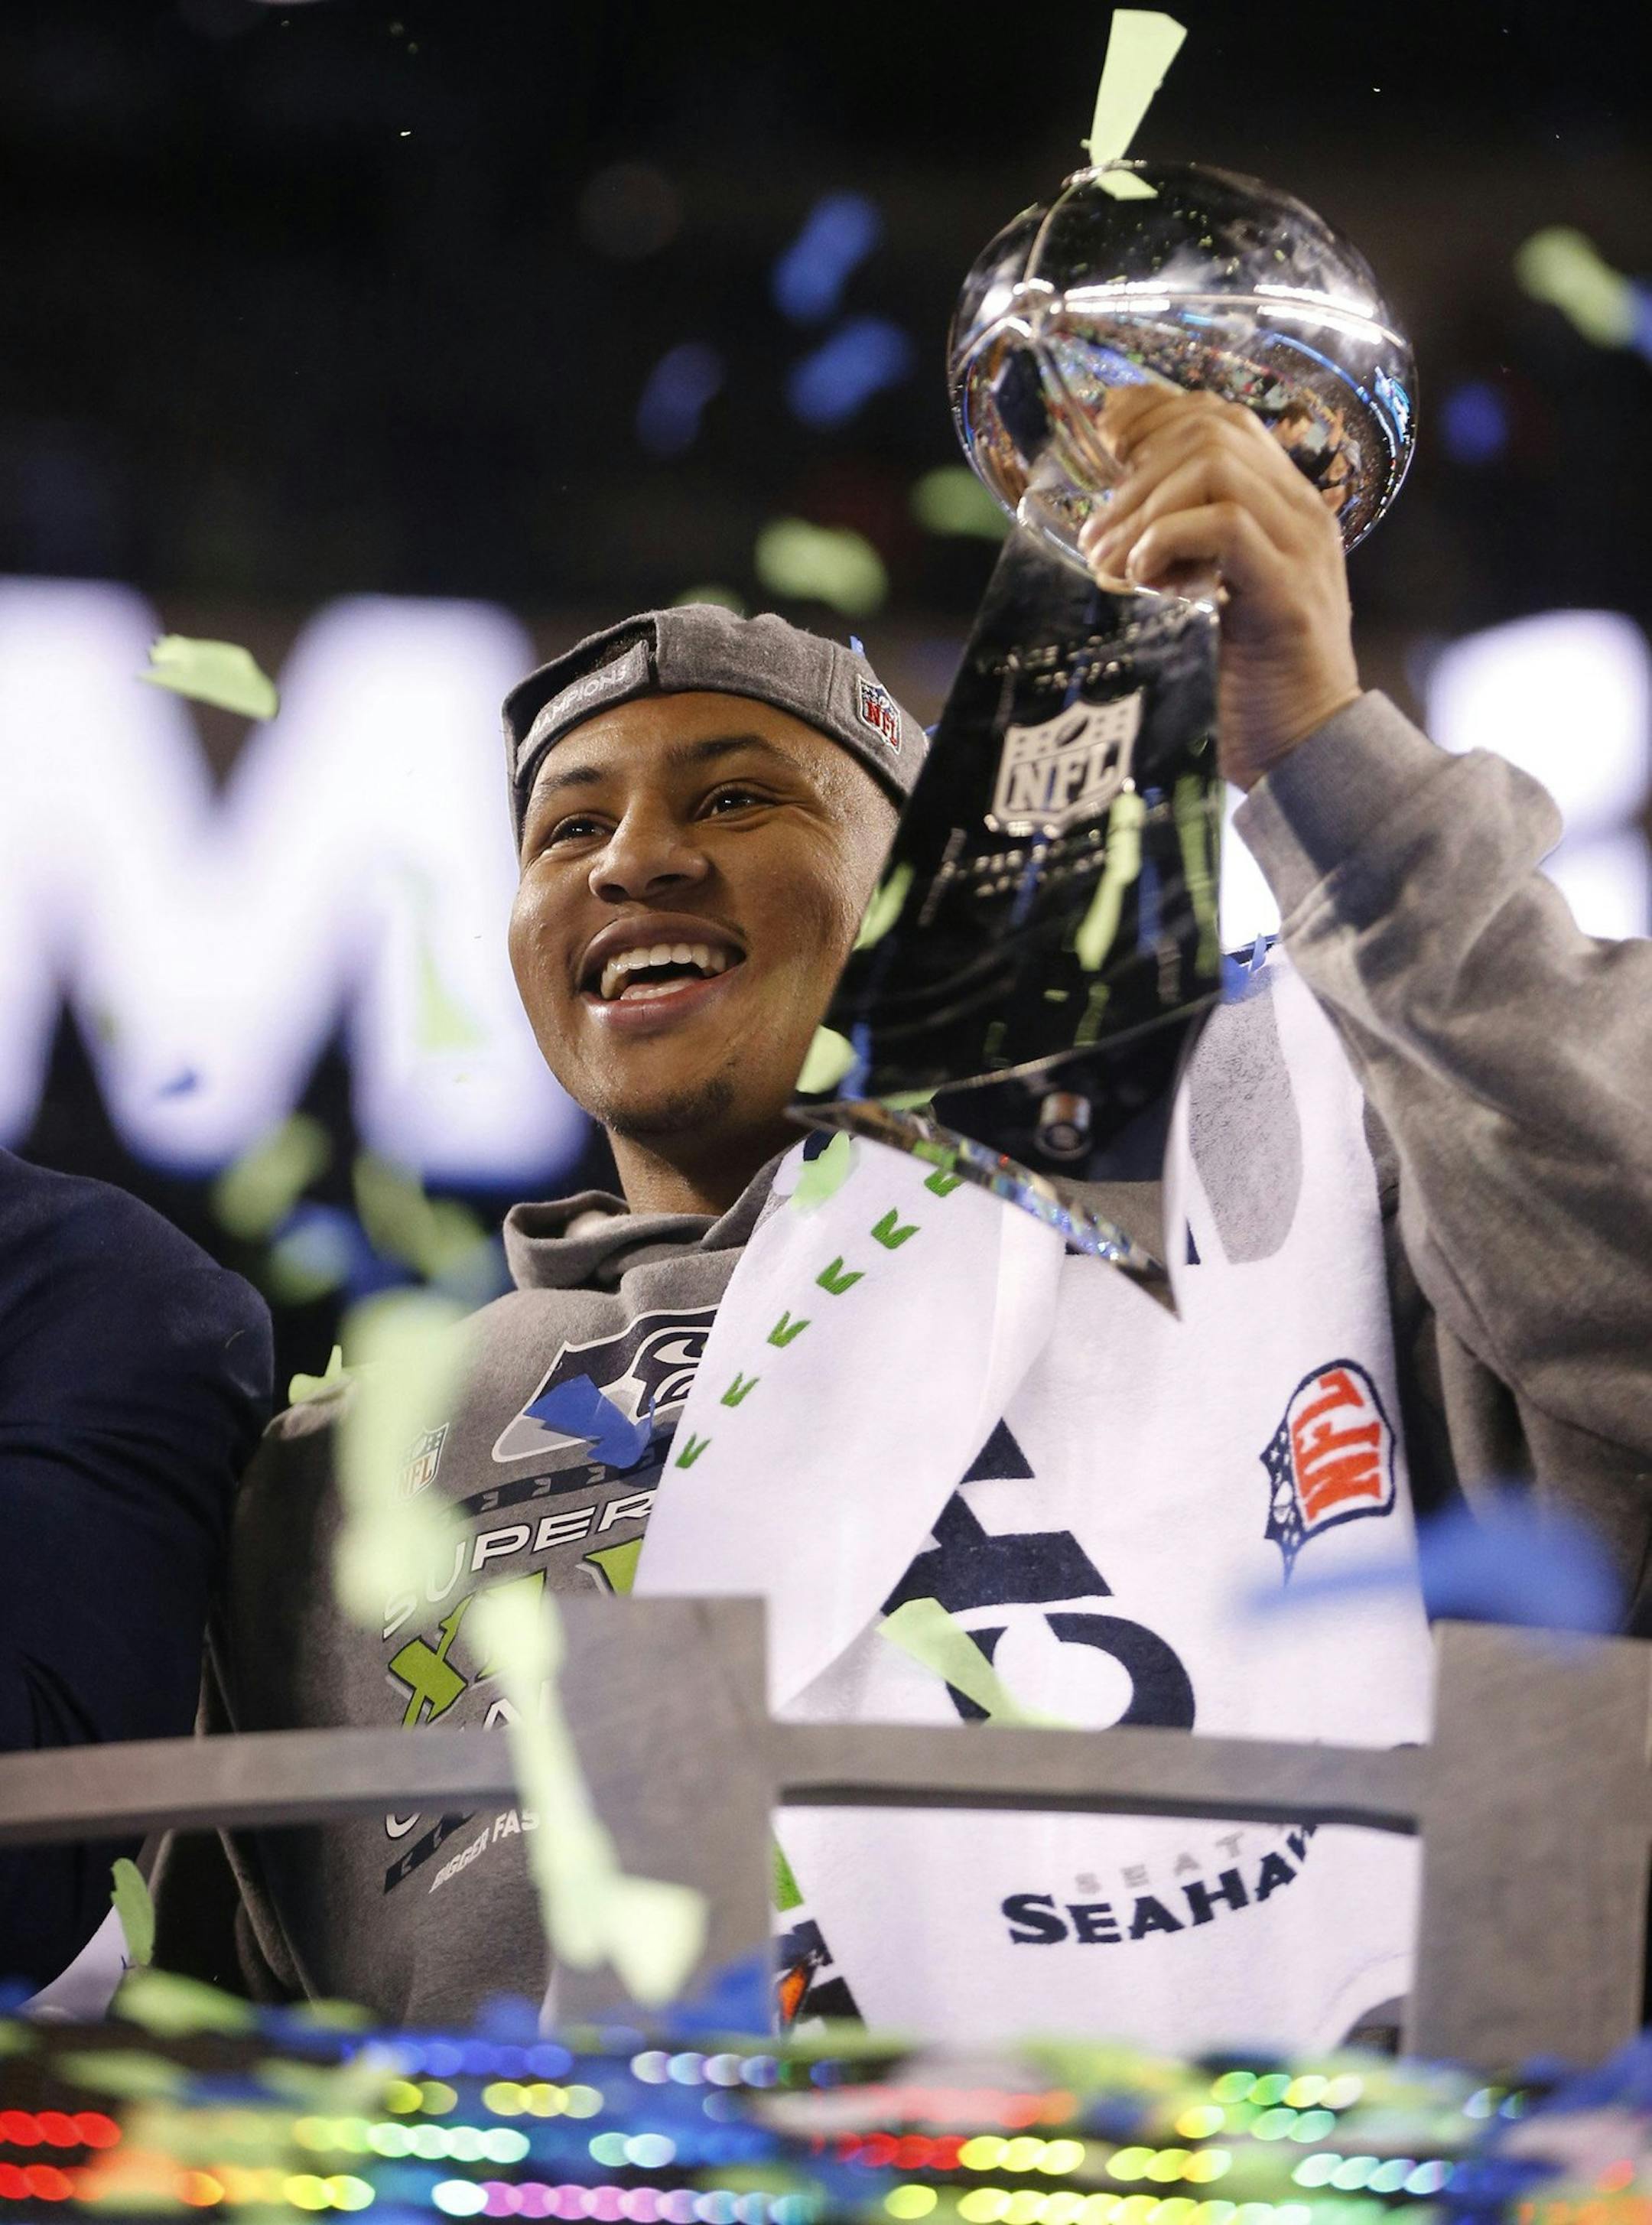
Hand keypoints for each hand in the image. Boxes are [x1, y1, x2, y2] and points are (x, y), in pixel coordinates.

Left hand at [1077, 386, 1362, 790]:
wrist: (1307, 752)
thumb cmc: (1249, 684)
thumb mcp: (1211, 597)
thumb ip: (1185, 549)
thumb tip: (1112, 520)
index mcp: (1286, 507)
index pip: (1224, 417)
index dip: (1156, 414)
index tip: (1106, 443)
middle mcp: (1302, 514)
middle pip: (1216, 429)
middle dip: (1139, 469)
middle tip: (1097, 535)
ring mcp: (1300, 548)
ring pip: (1217, 466)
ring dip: (1144, 507)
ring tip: (1109, 561)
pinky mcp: (1285, 593)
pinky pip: (1223, 524)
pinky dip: (1165, 540)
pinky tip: (1140, 578)